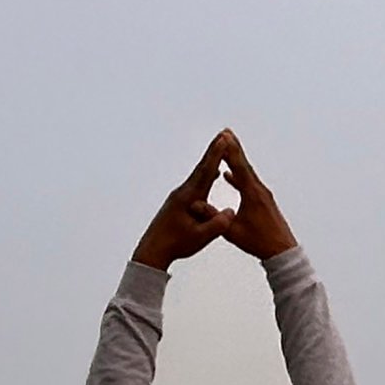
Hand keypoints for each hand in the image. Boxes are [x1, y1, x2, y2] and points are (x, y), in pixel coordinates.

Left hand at [131, 134, 236, 268]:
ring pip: (199, 174)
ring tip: (221, 147)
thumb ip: (216, 225)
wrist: (152, 251)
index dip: (215, 156)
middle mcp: (183, 192)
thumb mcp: (199, 238)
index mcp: (188, 198)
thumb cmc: (176, 245)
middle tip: (223, 134)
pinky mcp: (179, 202)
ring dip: (212, 160)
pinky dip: (207, 174)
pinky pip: (197, 182)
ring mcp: (180, 196)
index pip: (206, 173)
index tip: (223, 140)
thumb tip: (232, 212)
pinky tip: (214, 174)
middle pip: (202, 168)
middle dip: (214, 150)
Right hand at [213, 131, 297, 260]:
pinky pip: (248, 183)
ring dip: (236, 159)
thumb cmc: (258, 242)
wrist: (282, 251)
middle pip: (244, 164)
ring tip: (226, 147)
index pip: (239, 168)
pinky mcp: (262, 200)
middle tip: (226, 132)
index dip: (230, 151)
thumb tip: (196, 204)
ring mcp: (262, 195)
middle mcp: (259, 190)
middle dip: (234, 148)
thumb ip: (213, 216)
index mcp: (252, 195)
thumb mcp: (232, 231)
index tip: (224, 136)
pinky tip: (229, 175)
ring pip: (247, 172)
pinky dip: (238, 177)